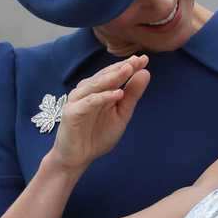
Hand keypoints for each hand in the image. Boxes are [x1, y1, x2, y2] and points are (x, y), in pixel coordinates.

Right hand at [50, 55, 149, 172]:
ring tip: (128, 70)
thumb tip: (145, 72)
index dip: (129, 66)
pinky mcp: (71, 112)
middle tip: (138, 60)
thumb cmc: (97, 135)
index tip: (145, 59)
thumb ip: (131, 95)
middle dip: (122, 67)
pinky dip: (102, 97)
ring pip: (95, 85)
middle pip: (105, 76)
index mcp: (99, 90)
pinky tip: (117, 94)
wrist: (78, 158)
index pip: (115, 74)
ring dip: (112, 77)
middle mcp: (87, 91)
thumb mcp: (121, 114)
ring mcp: (78, 100)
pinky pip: (89, 102)